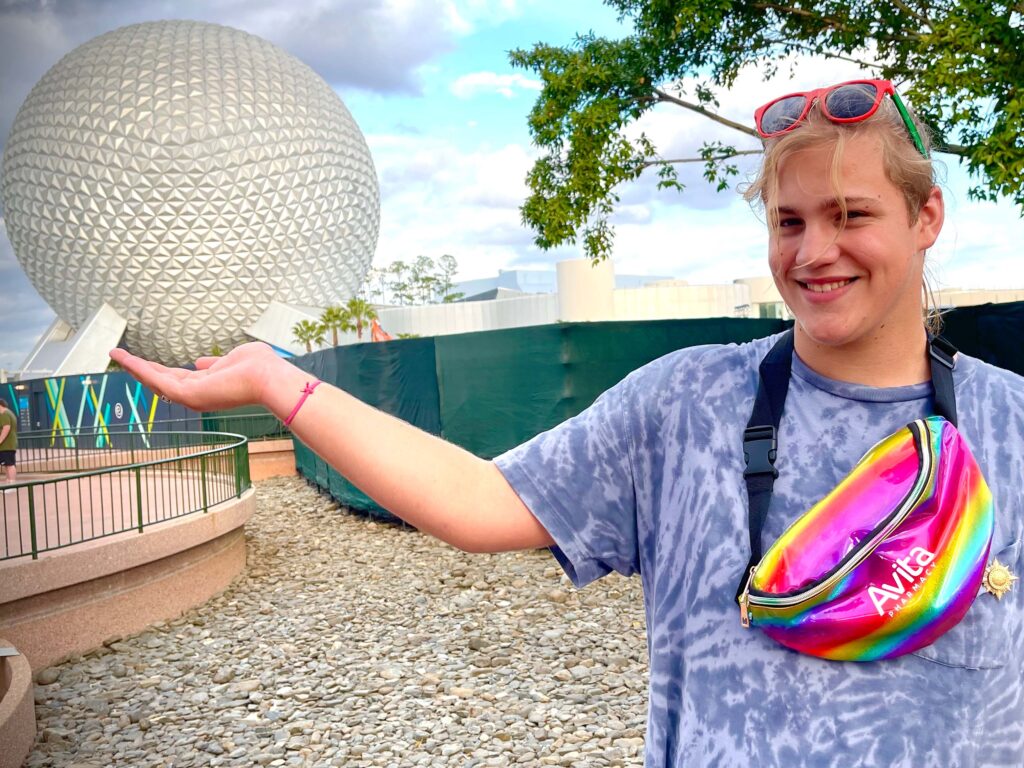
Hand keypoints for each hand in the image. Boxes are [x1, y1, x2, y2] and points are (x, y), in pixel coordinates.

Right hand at [109, 342, 285, 411]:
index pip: (178, 377)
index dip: (159, 368)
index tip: (142, 360)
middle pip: (162, 380)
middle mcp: (197, 394)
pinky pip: (158, 380)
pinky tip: (126, 358)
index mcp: (208, 385)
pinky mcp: (188, 395)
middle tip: (119, 356)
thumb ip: (214, 364)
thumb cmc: (260, 366)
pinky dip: (140, 368)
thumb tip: (200, 361)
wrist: (269, 377)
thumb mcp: (231, 360)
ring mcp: (192, 396)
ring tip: (115, 354)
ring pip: (155, 380)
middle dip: (140, 368)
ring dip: (133, 366)